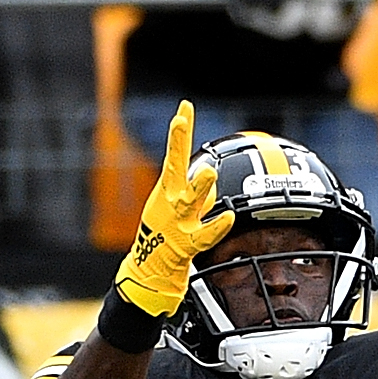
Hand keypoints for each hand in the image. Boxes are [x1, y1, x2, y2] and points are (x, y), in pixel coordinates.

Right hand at [116, 99, 231, 318]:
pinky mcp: (185, 244)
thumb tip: (209, 184)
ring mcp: (177, 223)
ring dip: (199, 186)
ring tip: (208, 173)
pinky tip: (228, 217)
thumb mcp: (178, 209)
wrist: (149, 270)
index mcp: (168, 191)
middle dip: (177, 145)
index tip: (184, 108)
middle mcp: (171, 202)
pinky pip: (204, 235)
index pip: (174, 155)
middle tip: (181, 123)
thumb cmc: (165, 235)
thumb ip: (197, 193)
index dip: (179, 132)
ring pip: (190, 201)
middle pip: (175, 169)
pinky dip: (216, 226)